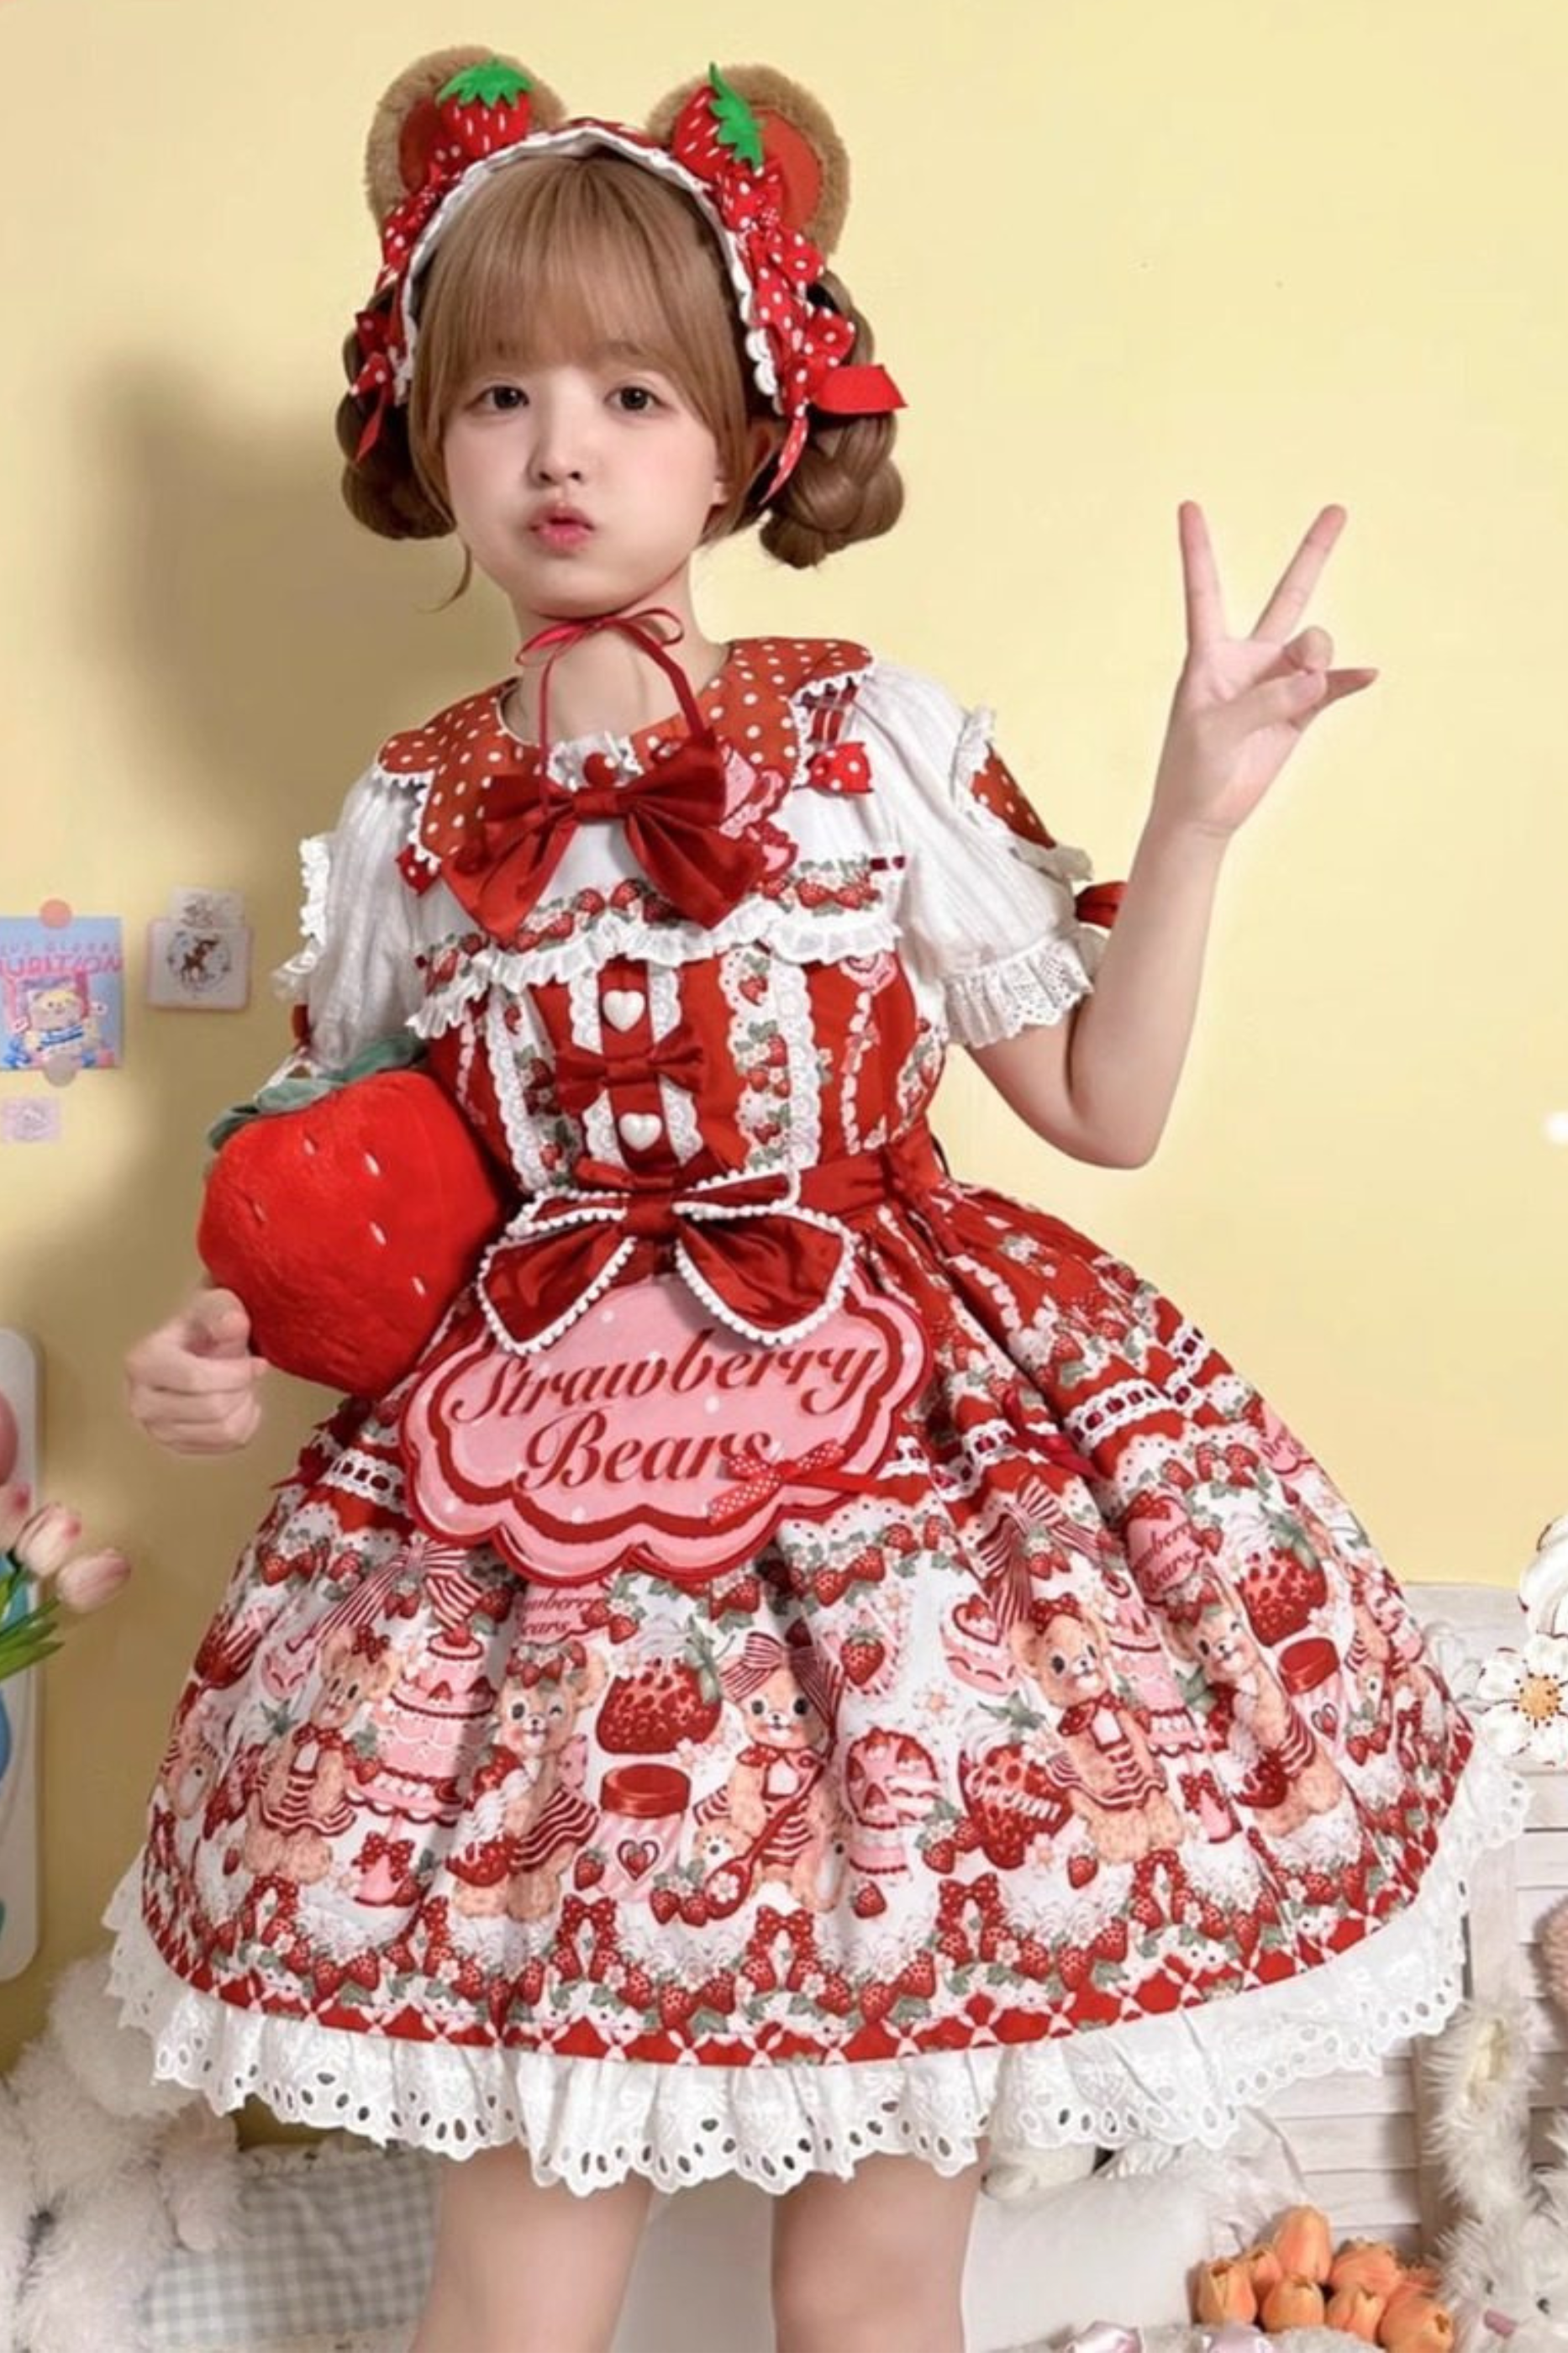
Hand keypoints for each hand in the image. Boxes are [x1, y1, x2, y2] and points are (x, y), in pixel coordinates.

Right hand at [124, 1287, 266, 1455]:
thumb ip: (224, 1311)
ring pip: (224, 1430)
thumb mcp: (214, 1306)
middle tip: (248, 1372)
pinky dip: (247, 1423)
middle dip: (243, 1388)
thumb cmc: (202, 1327)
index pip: (195, 1379)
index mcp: (142, 1362)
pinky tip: (239, 1403)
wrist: (194, 1348)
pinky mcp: (178, 1446)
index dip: (236, 1373)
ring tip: (242, 1385)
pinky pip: (229, 1443)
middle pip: (213, 1408)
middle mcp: (141, 1401)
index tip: (257, 1362)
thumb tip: (234, 1322)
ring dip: (246, 1405)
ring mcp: (157, 1429)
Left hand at [1152, 503, 1376, 839]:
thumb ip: (1266, 700)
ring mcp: (1278, 683)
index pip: (1204, 591)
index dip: (1198, 549)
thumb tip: (1316, 677)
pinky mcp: (1300, 712)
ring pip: (1313, 647)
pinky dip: (1347, 680)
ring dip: (1315, 662)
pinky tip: (1365, 676)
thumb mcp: (1217, 730)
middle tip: (1337, 509)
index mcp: (1209, 654)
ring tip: (1304, 689)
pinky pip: (1333, 685)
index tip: (1188, 505)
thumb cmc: (1191, 769)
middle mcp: (1248, 659)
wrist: (1202, 815)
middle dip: (1312, 554)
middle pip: (1286, 596)